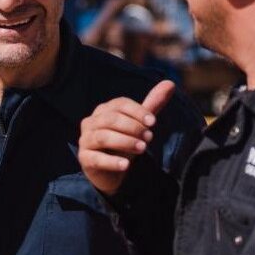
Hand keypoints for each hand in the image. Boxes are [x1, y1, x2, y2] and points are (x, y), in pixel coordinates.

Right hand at [78, 80, 175, 195]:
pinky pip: (96, 159)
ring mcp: (85, 140)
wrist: (110, 171)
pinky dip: (112, 161)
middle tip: (149, 137)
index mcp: (104, 110)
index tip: (153, 122)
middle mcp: (91, 122)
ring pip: (103, 137)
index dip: (137, 111)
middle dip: (133, 127)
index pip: (120, 104)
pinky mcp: (84, 159)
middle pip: (111, 119)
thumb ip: (152, 105)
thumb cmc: (123, 143)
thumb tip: (170, 83)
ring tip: (142, 148)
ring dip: (125, 142)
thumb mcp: (139, 124)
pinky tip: (126, 165)